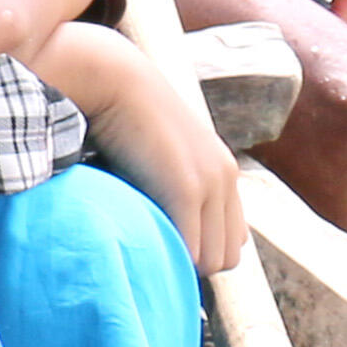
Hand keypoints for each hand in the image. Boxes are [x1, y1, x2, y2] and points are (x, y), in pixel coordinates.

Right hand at [58, 26, 249, 277]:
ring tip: (146, 250)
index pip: (233, 240)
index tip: (165, 248)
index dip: (201, 252)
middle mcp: (225, 178)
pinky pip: (190, 249)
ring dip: (180, 264)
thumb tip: (151, 221)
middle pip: (227, 257)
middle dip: (193, 265)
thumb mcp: (155, 155)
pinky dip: (168, 258)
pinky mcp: (189, 188)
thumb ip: (165, 185)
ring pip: (212, 260)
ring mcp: (211, 183)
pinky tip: (142, 246)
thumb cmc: (117, 119)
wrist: (114, 81)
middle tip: (154, 256)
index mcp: (221, 171)